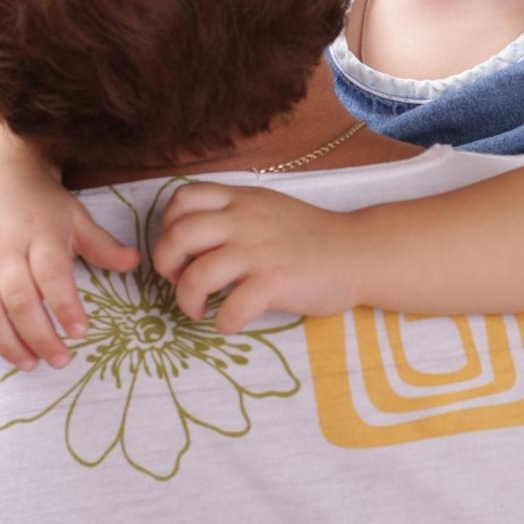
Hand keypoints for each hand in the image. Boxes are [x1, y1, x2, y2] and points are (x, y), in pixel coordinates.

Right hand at [0, 176, 140, 369]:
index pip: (52, 275)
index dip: (65, 306)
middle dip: (39, 336)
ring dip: (4, 341)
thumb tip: (136, 263)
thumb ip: (103, 245)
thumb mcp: (76, 217)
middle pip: (19, 299)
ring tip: (28, 363)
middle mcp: (5, 248)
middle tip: (60, 360)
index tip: (80, 332)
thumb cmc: (42, 204)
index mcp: (41, 235)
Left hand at [153, 183, 360, 328]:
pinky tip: (230, 324)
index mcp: (241, 201)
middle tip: (179, 280)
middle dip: (166, 265)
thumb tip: (195, 240)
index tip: (182, 248)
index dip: (168, 225)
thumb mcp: (269, 208)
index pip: (182, 199)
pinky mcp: (276, 283)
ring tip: (199, 310)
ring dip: (187, 300)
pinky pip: (232, 308)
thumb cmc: (312, 236)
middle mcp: (245, 221)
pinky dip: (223, 323)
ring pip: (197, 275)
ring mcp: (260, 252)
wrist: (358, 251)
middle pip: (178, 236)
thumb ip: (234, 215)